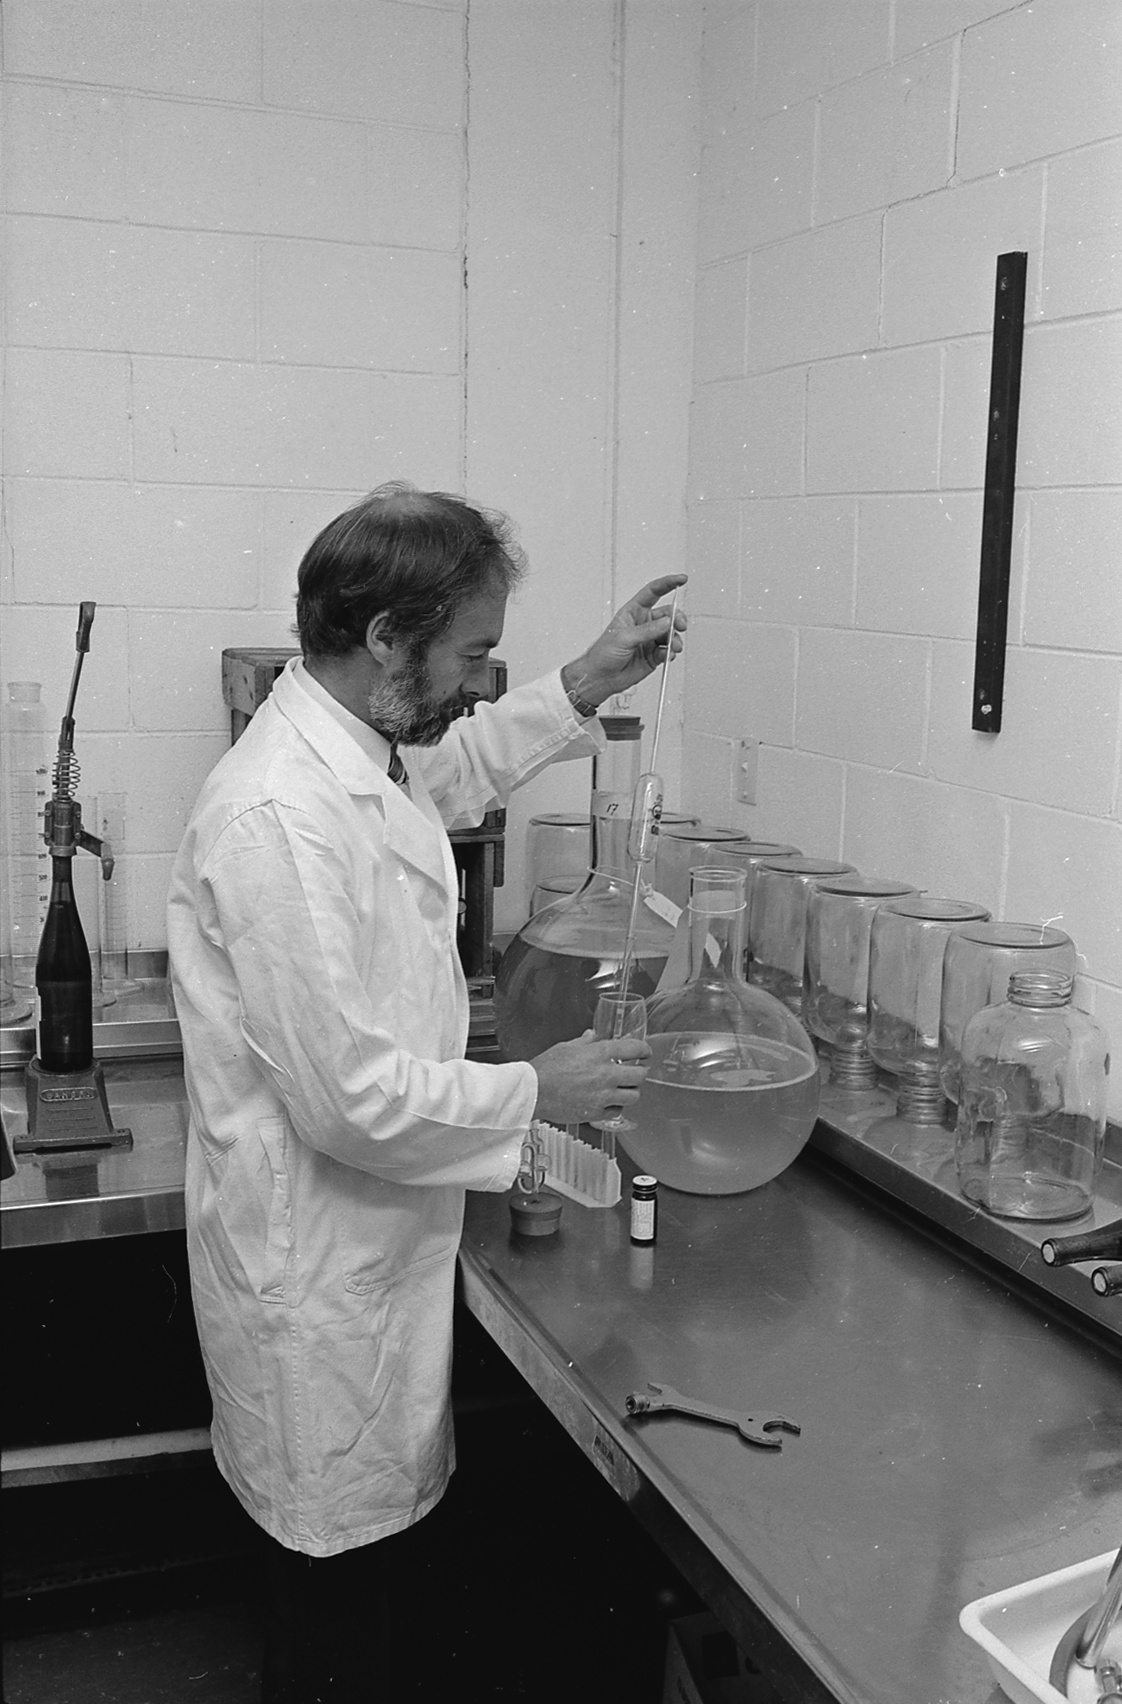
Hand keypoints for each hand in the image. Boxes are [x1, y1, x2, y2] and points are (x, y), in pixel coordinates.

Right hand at [530, 1031, 650, 1126]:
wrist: (533, 1092)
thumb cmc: (546, 1069)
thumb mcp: (566, 1047)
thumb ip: (584, 1042)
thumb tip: (592, 1035)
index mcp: (600, 1053)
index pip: (635, 1048)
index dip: (645, 1050)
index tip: (646, 1052)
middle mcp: (607, 1074)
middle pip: (640, 1075)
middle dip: (640, 1072)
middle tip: (636, 1072)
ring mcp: (604, 1095)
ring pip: (634, 1096)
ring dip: (631, 1091)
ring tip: (624, 1089)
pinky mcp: (597, 1113)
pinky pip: (618, 1111)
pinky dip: (617, 1106)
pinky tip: (610, 1102)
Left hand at [562, 574, 686, 708]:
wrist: (601, 678)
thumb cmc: (602, 654)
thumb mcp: (623, 638)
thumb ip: (647, 630)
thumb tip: (666, 622)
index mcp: (633, 612)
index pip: (653, 592)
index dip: (667, 584)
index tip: (681, 580)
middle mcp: (643, 624)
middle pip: (668, 614)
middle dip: (676, 618)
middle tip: (680, 626)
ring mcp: (650, 640)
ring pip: (671, 633)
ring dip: (675, 639)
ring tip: (673, 646)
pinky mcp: (654, 655)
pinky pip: (668, 650)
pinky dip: (670, 653)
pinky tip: (666, 656)